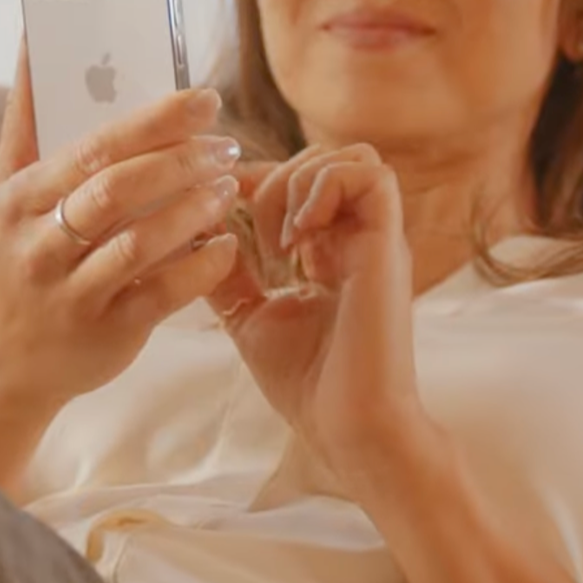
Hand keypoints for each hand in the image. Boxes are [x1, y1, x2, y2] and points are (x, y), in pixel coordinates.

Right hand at [0, 44, 244, 418]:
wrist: (4, 362)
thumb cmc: (18, 259)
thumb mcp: (7, 190)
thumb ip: (26, 116)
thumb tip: (31, 36)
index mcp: (20, 198)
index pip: (92, 149)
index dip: (154, 122)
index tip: (203, 99)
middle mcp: (40, 245)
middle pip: (117, 189)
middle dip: (180, 161)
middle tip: (225, 143)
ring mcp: (72, 293)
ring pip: (139, 242)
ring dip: (193, 209)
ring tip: (229, 186)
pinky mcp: (106, 332)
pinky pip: (162, 295)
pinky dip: (200, 266)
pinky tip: (225, 245)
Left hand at [209, 144, 444, 497]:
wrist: (347, 426)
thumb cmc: (306, 384)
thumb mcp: (249, 315)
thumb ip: (228, 272)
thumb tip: (194, 231)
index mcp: (331, 253)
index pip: (299, 184)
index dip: (256, 183)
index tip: (221, 211)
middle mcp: (358, 239)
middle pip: (322, 160)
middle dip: (274, 180)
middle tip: (254, 234)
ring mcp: (376, 238)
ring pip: (348, 157)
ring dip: (300, 183)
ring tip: (279, 239)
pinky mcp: (388, 243)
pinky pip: (370, 175)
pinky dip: (325, 189)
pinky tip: (300, 237)